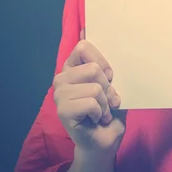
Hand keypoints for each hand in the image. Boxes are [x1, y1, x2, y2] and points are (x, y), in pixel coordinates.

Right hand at [53, 28, 126, 157]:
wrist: (105, 141)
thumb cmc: (109, 109)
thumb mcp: (111, 81)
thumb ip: (100, 60)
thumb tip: (86, 30)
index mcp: (73, 67)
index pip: (84, 46)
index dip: (103, 60)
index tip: (109, 75)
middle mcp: (62, 78)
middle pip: (94, 68)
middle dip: (108, 86)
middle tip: (107, 100)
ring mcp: (60, 95)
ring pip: (95, 87)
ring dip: (106, 102)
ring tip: (102, 112)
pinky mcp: (63, 111)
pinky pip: (92, 102)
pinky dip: (101, 113)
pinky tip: (96, 120)